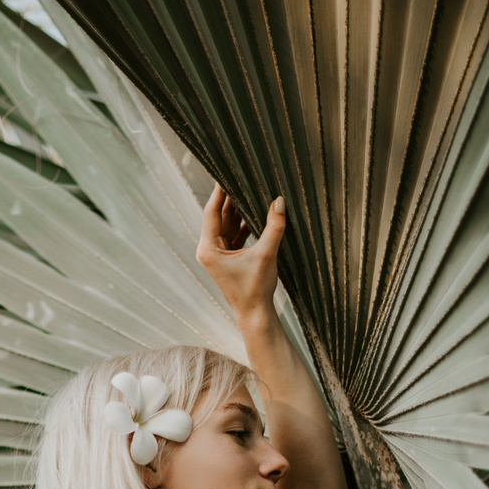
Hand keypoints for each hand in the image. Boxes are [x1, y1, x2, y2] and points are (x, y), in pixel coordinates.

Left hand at [196, 183, 285, 322]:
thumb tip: (280, 201)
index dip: (219, 192)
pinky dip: (243, 224)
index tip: (225, 173)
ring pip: (227, 225)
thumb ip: (273, 226)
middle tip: (241, 176)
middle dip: (231, 198)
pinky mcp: (228, 258)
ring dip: (239, 211)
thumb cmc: (255, 289)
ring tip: (251, 190)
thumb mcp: (266, 254)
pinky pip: (234, 234)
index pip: (211, 212)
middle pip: (219, 216)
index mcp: (208, 249)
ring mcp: (217, 255)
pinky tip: (255, 212)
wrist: (255, 314)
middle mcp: (209, 250)